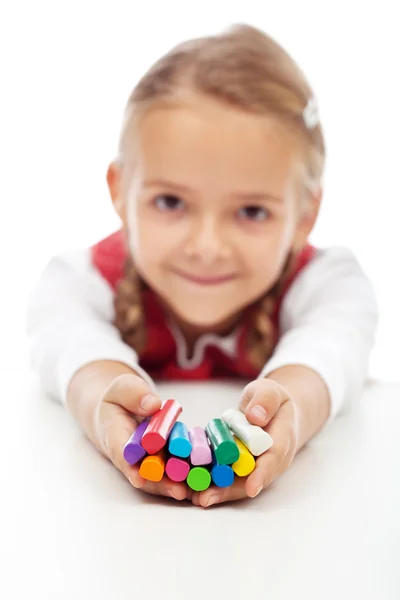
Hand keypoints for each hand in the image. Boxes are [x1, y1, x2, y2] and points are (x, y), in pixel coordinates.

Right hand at [95, 373, 188, 500]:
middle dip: (161, 483)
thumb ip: (134, 395)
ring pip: (162, 477)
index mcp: (117, 438)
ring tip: (195, 492)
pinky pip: (174, 470)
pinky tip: (205, 482)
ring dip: (177, 485)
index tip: (140, 478)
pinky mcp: (164, 461)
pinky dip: (188, 478)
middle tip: (178, 491)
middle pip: (146, 474)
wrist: (119, 412)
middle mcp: (134, 457)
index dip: (131, 468)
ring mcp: (149, 462)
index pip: (123, 456)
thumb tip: (153, 404)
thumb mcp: (123, 389)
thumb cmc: (119, 399)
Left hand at [191, 378, 298, 507]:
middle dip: (229, 491)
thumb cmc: (271, 400)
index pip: (274, 458)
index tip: (251, 488)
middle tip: (205, 499)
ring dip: (217, 493)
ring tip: (194, 499)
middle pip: (251, 479)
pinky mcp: (240, 468)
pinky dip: (211, 484)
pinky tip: (192, 490)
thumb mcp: (270, 391)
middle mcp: (270, 459)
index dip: (262, 473)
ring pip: (238, 483)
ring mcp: (255, 466)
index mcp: (282, 438)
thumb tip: (254, 417)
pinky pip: (227, 477)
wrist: (274, 411)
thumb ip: (265, 400)